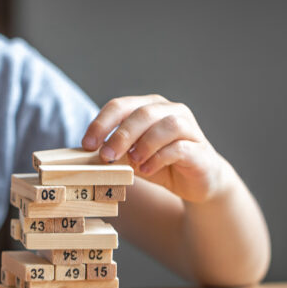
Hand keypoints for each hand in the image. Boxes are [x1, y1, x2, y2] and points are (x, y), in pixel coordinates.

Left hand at [82, 95, 228, 203]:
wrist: (199, 182)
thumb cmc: (161, 165)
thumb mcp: (132, 158)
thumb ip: (115, 152)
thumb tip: (87, 154)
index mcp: (149, 107)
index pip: (120, 106)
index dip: (101, 123)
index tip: (86, 145)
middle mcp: (171, 111)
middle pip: (143, 112)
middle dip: (121, 134)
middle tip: (105, 155)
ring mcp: (189, 129)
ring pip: (168, 124)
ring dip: (145, 143)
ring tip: (133, 161)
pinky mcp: (200, 149)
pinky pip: (181, 147)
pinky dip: (161, 157)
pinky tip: (148, 170)